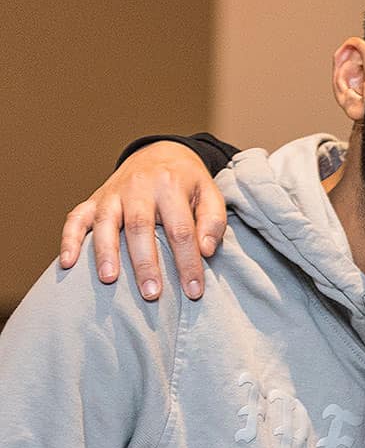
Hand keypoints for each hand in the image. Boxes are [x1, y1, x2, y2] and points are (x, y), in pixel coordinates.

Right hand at [59, 141, 224, 301]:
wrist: (160, 154)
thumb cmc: (189, 183)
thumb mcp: (211, 194)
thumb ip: (212, 222)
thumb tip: (205, 251)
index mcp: (171, 186)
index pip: (181, 230)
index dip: (188, 262)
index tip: (193, 291)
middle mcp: (139, 187)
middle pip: (140, 227)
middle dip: (145, 263)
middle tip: (151, 294)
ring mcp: (113, 193)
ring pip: (106, 222)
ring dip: (106, 252)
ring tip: (109, 280)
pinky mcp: (94, 199)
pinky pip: (76, 218)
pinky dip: (70, 239)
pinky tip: (68, 263)